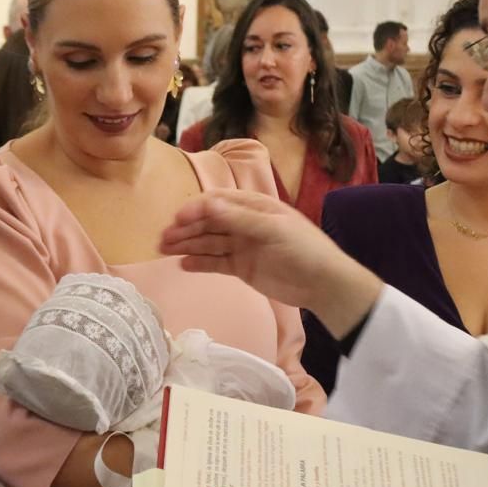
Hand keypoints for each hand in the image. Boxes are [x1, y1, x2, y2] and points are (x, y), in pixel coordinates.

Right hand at [159, 190, 381, 336]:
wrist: (323, 283)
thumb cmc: (304, 249)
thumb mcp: (273, 229)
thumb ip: (239, 219)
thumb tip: (208, 204)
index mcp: (254, 206)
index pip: (218, 203)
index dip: (196, 209)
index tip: (178, 220)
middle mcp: (245, 223)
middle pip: (209, 223)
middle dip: (186, 228)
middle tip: (163, 240)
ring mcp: (242, 246)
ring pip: (209, 242)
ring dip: (188, 245)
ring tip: (165, 251)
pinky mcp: (242, 267)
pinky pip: (215, 262)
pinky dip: (200, 263)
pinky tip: (184, 265)